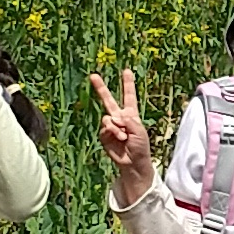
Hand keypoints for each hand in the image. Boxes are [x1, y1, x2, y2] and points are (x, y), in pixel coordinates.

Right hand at [87, 70, 156, 188]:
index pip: (129, 96)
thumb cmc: (141, 147)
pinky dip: (112, 132)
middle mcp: (119, 118)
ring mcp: (111, 126)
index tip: (127, 70)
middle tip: (92, 75)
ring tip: (124, 136)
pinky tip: (119, 139)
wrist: (132, 163)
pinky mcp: (104, 135)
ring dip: (116, 126)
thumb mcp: (140, 131)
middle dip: (100, 88)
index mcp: (131, 114)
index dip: (128, 83)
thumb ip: (129, 121)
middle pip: (108, 100)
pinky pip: (105, 127)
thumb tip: (115, 117)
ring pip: (107, 117)